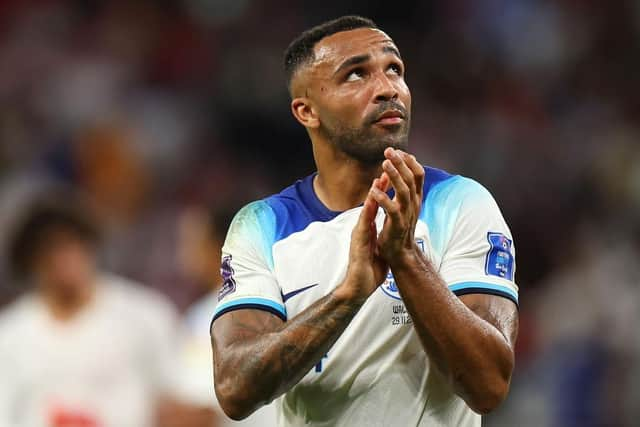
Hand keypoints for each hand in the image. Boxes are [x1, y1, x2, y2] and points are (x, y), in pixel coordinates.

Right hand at [337, 176, 389, 303]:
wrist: (358, 288)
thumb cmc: (369, 271)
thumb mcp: (378, 250)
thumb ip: (380, 239)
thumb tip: (387, 232)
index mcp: (368, 230)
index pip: (376, 208)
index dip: (384, 193)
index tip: (391, 178)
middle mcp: (363, 229)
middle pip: (371, 205)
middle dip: (379, 188)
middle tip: (386, 170)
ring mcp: (359, 234)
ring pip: (366, 210)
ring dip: (372, 195)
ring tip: (378, 179)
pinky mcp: (358, 242)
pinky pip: (364, 224)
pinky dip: (368, 211)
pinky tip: (371, 201)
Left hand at [369, 148, 424, 262]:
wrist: (400, 253)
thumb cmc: (398, 228)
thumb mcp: (404, 206)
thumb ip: (404, 189)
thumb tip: (402, 170)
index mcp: (415, 198)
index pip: (418, 174)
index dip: (409, 161)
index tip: (398, 150)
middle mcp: (414, 204)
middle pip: (411, 178)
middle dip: (400, 163)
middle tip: (389, 150)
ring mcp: (407, 214)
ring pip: (404, 191)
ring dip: (394, 176)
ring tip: (384, 163)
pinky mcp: (397, 225)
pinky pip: (392, 209)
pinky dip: (384, 198)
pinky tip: (374, 190)